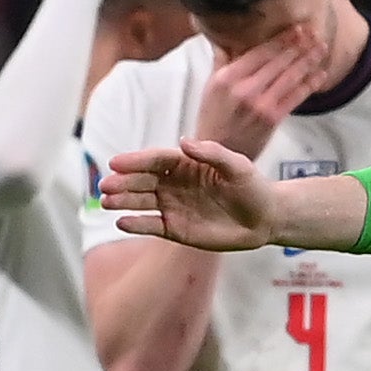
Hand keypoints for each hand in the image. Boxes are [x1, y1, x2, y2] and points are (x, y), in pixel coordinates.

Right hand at [103, 137, 283, 249]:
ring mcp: (173, 206)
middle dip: (123, 182)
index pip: (155, 161)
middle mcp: (174, 184)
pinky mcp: (176, 229)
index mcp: (185, 164)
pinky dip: (136, 224)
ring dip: (123, 202)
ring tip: (107, 202)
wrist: (265, 218)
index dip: (135, 161)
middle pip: (142, 181)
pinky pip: (151, 225)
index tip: (116, 162)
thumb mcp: (238, 166)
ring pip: (142, 202)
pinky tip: (122, 222)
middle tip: (106, 185)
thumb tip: (184, 142)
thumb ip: (212, 154)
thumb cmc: (253, 187)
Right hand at [197, 23, 335, 153]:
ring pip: (290, 76)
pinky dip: (310, 84)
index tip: (297, 29)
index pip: (260, 51)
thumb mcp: (211, 86)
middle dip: (299, 45)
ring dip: (309, 60)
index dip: (282, 39)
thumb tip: (225, 37)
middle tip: (315, 32)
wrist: (217, 152)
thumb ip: (222, 60)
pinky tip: (321, 74)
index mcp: (227, 76)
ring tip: (322, 48)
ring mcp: (260, 103)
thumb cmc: (213, 118)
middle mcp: (244, 87)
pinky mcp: (273, 118)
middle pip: (278, 61)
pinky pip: (296, 97)